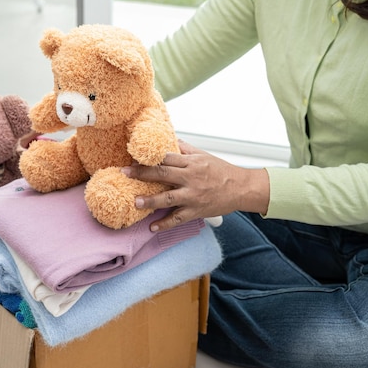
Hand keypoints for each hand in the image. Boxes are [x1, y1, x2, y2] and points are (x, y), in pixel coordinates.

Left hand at [122, 141, 269, 230]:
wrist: (242, 188)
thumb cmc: (222, 171)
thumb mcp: (203, 155)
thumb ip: (184, 149)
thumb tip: (169, 140)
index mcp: (191, 163)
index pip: (166, 158)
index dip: (148, 158)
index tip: (132, 158)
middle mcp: (191, 178)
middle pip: (163, 175)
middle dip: (142, 174)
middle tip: (125, 173)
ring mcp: (193, 196)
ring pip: (168, 198)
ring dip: (150, 201)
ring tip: (136, 203)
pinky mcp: (196, 211)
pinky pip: (178, 218)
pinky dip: (164, 224)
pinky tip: (151, 227)